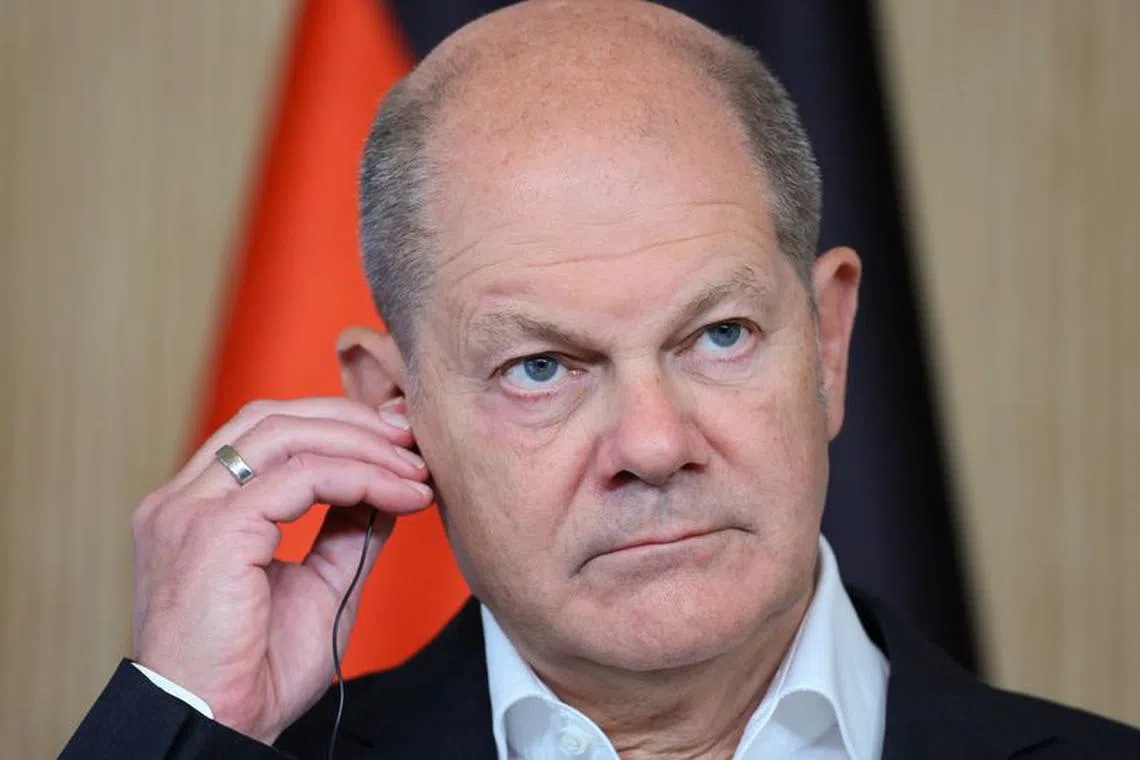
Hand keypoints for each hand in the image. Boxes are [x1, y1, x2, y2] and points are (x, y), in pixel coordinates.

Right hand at [130, 397, 431, 742]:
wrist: (217, 727)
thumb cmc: (256, 672)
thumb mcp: (319, 584)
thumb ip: (345, 530)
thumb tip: (385, 485)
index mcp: (196, 508)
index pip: (265, 433)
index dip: (336, 426)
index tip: (397, 445)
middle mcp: (183, 500)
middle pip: (273, 419)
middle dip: (353, 422)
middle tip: (412, 442)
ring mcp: (191, 510)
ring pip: (288, 437)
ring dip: (364, 447)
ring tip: (414, 471)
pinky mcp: (214, 530)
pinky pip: (303, 477)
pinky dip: (360, 477)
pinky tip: (399, 494)